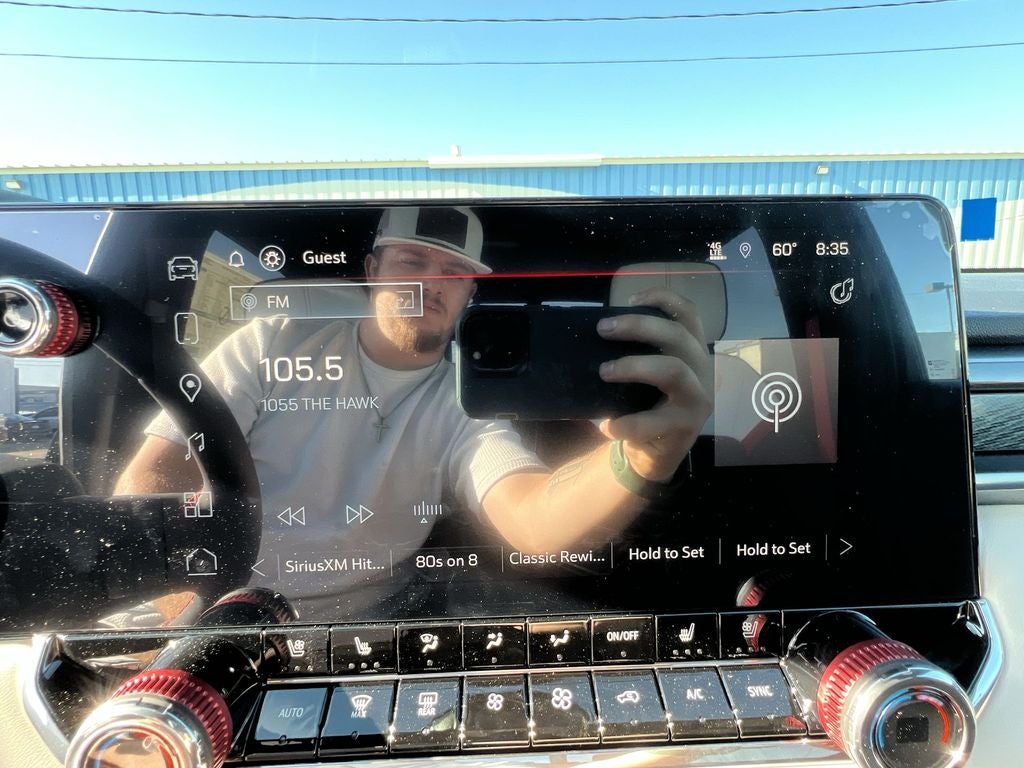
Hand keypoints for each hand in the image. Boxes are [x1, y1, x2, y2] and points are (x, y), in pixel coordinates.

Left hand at [596, 287, 712, 482]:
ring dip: (634, 366)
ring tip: (603, 371)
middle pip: (678, 336)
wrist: (657, 454)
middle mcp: (701, 371)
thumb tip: (600, 330)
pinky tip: (605, 425)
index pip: (689, 314)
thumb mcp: (647, 376)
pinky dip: (624, 423)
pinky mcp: (684, 428)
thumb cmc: (647, 405)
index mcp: (692, 352)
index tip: (630, 299)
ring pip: (673, 371)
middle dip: (639, 326)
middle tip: (603, 328)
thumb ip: (637, 352)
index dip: (664, 299)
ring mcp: (697, 400)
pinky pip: (652, 422)